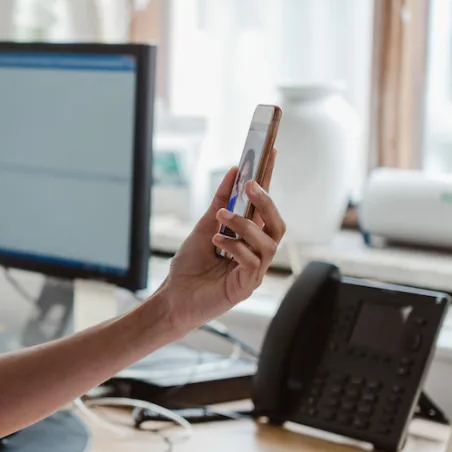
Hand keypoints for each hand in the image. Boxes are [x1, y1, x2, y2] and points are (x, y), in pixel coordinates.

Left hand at [156, 149, 285, 333]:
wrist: (174, 298)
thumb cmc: (190, 268)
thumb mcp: (204, 226)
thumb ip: (220, 202)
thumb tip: (233, 172)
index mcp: (249, 239)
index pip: (265, 208)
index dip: (270, 182)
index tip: (271, 154)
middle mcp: (256, 253)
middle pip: (277, 224)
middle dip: (266, 203)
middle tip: (250, 186)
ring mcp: (254, 272)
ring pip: (268, 243)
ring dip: (245, 225)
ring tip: (222, 216)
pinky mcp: (245, 287)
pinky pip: (252, 263)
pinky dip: (235, 247)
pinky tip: (217, 242)